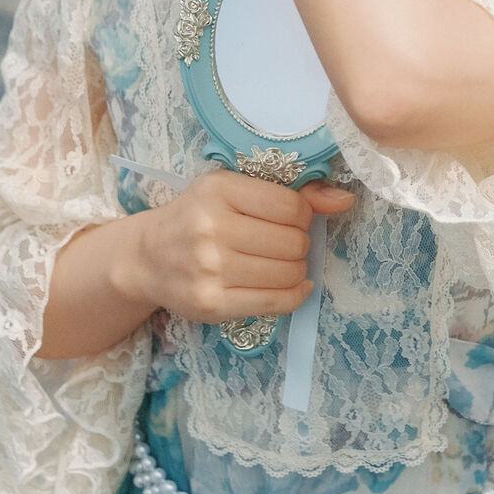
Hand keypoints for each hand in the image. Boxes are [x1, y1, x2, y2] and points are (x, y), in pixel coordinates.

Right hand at [137, 166, 354, 323]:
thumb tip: (344, 200)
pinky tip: (292, 285)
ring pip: (288, 273)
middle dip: (299, 244)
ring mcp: (210, 270)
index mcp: (218, 190)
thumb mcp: (234, 189)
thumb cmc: (198, 216)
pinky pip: (276, 303)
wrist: (149, 257)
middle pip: (293, 242)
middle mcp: (211, 228)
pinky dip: (294, 295)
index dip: (302, 214)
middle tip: (284, 243)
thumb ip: (291, 192)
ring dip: (296, 269)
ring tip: (281, 262)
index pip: (291, 206)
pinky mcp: (212, 304)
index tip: (290, 218)